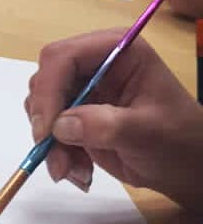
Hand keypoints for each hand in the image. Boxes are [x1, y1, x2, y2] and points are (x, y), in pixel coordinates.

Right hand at [26, 30, 202, 212]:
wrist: (182, 165)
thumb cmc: (176, 140)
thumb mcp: (147, 132)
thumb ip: (105, 125)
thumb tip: (60, 126)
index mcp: (118, 52)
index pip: (63, 57)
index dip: (47, 90)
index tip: (46, 131)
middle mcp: (95, 66)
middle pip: (44, 83)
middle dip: (46, 123)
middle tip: (57, 156)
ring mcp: (83, 92)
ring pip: (41, 113)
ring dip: (51, 147)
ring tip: (75, 170)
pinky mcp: (75, 118)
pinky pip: (47, 135)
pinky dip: (56, 156)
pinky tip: (80, 171)